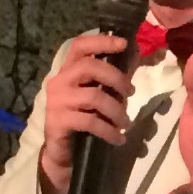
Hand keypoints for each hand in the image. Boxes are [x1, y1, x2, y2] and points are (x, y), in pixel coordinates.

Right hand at [38, 31, 133, 193]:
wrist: (64, 153)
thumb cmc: (84, 119)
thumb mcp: (101, 94)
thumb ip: (115, 75)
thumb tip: (136, 51)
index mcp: (68, 70)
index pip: (79, 45)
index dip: (101, 41)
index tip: (124, 43)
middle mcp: (59, 81)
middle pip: (89, 67)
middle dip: (116, 78)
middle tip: (131, 93)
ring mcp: (56, 101)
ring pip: (93, 96)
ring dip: (116, 110)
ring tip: (126, 123)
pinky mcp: (58, 121)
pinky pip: (90, 122)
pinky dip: (109, 131)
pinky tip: (118, 138)